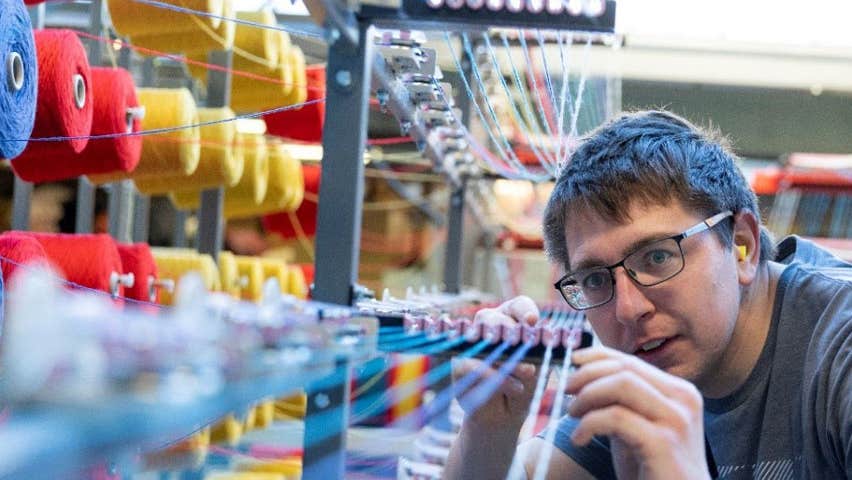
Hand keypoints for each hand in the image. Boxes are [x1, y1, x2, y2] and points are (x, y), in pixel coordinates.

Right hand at [452, 296, 540, 430]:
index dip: (524, 311)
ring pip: (480, 336)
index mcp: (513, 321)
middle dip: (511, 333)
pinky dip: (496, 377)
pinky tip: (515, 388)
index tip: (532, 321)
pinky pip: (473, 364)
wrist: (505, 416)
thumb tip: (528, 352)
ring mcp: (472, 344)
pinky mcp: (459, 364)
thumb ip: (535, 355)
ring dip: (507, 356)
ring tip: (527, 373)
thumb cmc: (524, 385)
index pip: (517, 306)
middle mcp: (490, 327)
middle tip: (527, 350)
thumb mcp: (538, 369)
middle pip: (493, 317)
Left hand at [566, 347, 709, 479]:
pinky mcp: (664, 443)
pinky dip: (589, 423)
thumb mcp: (635, 427)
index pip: (632, 361)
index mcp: (679, 392)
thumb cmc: (653, 470)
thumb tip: (584, 375)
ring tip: (572, 415)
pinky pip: (616, 417)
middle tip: (565, 392)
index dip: (597, 356)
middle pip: (625, 369)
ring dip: (587, 396)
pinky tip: (579, 438)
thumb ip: (620, 402)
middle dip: (587, 375)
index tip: (572, 362)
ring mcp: (677, 420)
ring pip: (621, 385)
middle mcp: (684, 400)